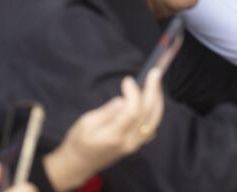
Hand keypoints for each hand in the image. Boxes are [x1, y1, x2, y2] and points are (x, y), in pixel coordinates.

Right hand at [44, 72, 163, 191]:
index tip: (128, 80)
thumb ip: (106, 112)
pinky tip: (153, 97)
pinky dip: (155, 110)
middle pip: (147, 114)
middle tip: (154, 72)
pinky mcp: (136, 144)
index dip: (133, 94)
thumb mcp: (86, 123)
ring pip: (154, 120)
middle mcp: (128, 142)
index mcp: (113, 136)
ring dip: (157, 99)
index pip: (132, 112)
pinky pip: (151, 125)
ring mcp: (134, 145)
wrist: (80, 163)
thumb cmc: (79, 141)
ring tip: (156, 81)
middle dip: (153, 91)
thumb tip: (122, 100)